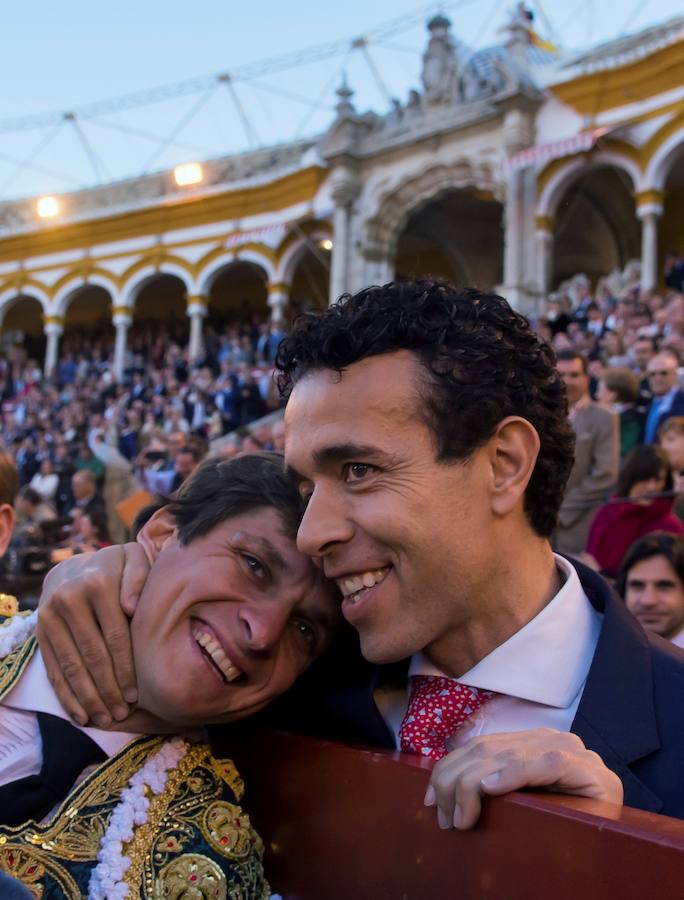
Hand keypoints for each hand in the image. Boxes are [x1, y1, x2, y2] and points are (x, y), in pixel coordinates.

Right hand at [36, 543, 149, 727]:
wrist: (74, 565)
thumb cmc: (116, 567)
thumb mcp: (134, 559)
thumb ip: (139, 577)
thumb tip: (131, 606)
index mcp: (97, 584)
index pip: (115, 636)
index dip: (125, 669)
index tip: (136, 695)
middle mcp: (69, 599)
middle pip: (92, 656)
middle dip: (108, 689)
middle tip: (122, 714)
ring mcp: (50, 616)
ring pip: (71, 666)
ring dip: (87, 698)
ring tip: (104, 720)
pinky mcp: (40, 631)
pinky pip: (53, 668)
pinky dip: (66, 694)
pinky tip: (79, 715)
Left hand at [424, 728, 622, 829]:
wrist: (615, 835)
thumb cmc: (563, 821)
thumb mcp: (522, 799)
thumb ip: (494, 783)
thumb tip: (443, 791)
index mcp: (529, 741)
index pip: (479, 746)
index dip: (449, 768)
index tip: (429, 799)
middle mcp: (547, 738)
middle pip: (486, 749)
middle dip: (454, 782)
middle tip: (442, 817)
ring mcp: (569, 749)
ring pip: (506, 755)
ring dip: (474, 786)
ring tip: (460, 815)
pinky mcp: (585, 768)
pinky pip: (544, 764)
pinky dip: (514, 773)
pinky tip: (492, 786)